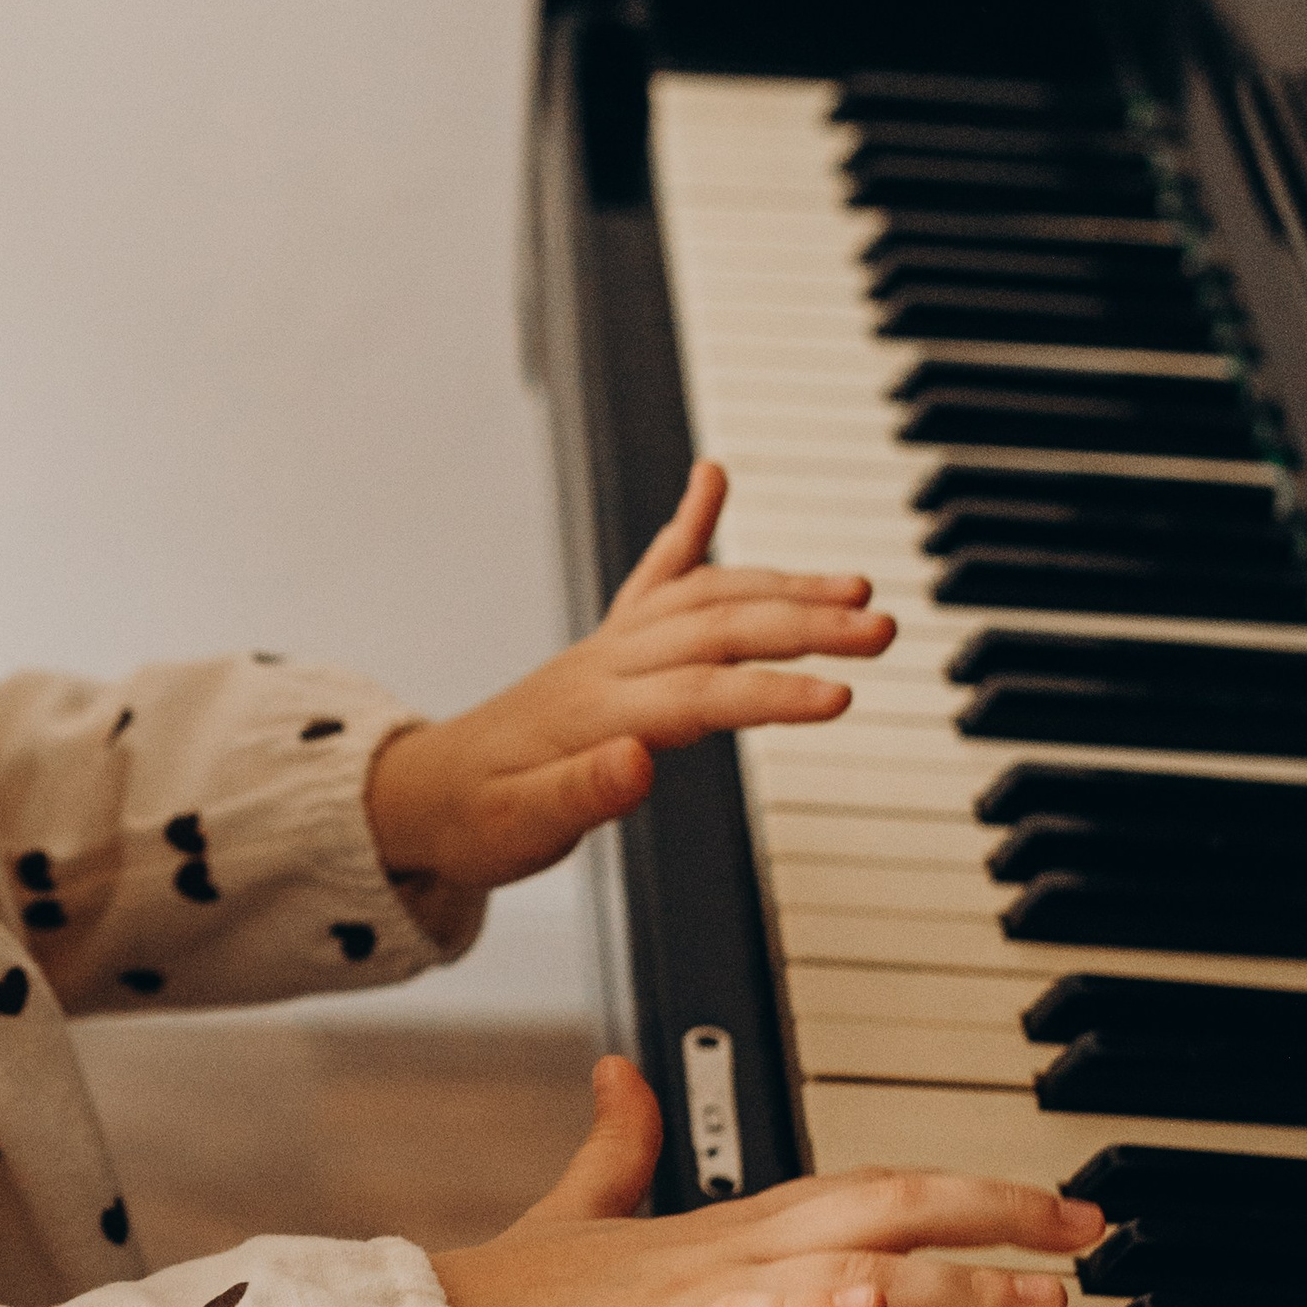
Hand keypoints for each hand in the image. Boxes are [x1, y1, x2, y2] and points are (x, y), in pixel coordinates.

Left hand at [365, 461, 893, 898]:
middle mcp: (605, 664)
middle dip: (806, 625)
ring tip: (859, 589)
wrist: (422, 793)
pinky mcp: (608, 644)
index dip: (771, 694)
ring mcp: (608, 646)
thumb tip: (640, 761)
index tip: (841, 698)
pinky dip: (687, 523)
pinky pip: (653, 575)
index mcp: (591, 713)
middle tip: (884, 630)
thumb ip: (580, 793)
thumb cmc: (475, 819)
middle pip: (717, 630)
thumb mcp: (521, 829)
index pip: (698, 696)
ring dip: (782, 586)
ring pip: (705, 596)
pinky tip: (711, 478)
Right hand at [431, 1057, 1091, 1306]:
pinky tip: (869, 1301)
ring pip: (852, 1268)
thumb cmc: (506, 1304)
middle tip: (1085, 1228)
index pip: (861, 1192)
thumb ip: (615, 1149)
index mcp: (719, 1228)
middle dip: (996, 1214)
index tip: (1041, 1209)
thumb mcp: (578, 1215)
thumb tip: (619, 1070)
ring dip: (956, 1279)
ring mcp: (703, 1300)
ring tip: (1040, 1293)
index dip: (955, 1189)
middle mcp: (729, 1252)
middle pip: (882, 1209)